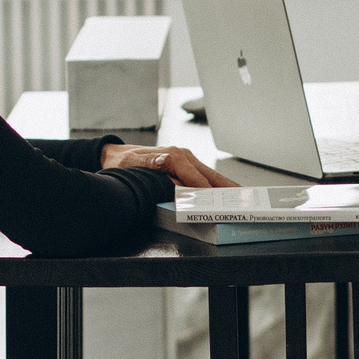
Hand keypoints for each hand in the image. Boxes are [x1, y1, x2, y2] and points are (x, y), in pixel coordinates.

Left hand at [103, 142, 234, 188]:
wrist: (115, 156)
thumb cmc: (123, 163)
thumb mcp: (132, 164)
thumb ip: (150, 164)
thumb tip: (166, 162)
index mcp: (173, 156)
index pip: (195, 178)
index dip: (207, 191)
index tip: (218, 202)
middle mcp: (183, 156)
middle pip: (210, 175)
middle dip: (227, 188)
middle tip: (244, 199)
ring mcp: (186, 160)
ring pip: (210, 176)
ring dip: (226, 186)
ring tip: (242, 197)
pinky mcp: (185, 165)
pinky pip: (204, 177)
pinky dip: (216, 185)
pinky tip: (226, 192)